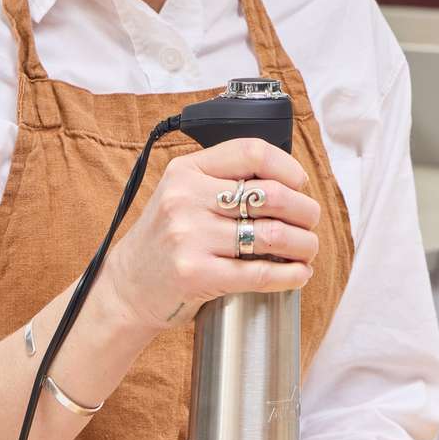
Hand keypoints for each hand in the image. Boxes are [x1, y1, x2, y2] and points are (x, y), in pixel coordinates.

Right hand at [101, 138, 319, 331]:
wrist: (128, 287)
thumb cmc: (164, 242)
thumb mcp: (180, 196)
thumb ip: (220, 182)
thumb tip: (287, 183)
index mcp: (186, 172)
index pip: (252, 153)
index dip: (288, 168)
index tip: (300, 185)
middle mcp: (186, 199)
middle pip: (271, 195)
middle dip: (305, 211)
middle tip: (311, 223)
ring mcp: (190, 237)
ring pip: (273, 235)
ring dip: (304, 245)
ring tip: (308, 250)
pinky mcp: (197, 275)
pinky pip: (260, 273)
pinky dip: (290, 275)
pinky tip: (299, 274)